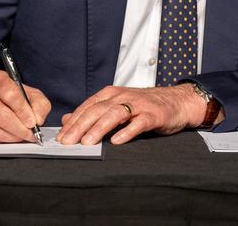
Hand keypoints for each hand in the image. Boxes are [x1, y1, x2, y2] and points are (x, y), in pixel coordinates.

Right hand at [0, 70, 50, 142]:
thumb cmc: (11, 97)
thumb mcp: (29, 94)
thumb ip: (39, 105)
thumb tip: (38, 120)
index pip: (9, 94)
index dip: (22, 110)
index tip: (32, 122)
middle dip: (18, 128)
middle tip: (29, 135)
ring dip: (10, 137)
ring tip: (20, 137)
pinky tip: (8, 137)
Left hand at [57, 84, 211, 145]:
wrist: (175, 102)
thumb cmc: (143, 107)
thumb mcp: (115, 106)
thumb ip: (92, 112)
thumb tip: (67, 120)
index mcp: (110, 94)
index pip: (87, 107)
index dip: (73, 122)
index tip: (61, 138)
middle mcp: (121, 96)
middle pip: (97, 110)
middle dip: (80, 126)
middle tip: (68, 142)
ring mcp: (137, 105)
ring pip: (114, 114)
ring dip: (99, 128)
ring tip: (87, 142)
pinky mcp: (152, 114)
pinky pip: (138, 123)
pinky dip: (127, 131)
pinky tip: (117, 141)